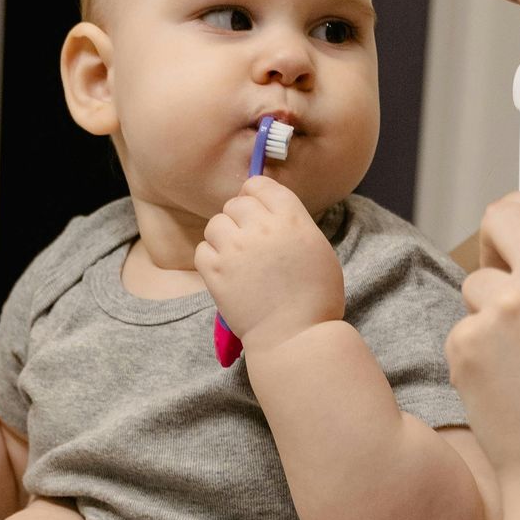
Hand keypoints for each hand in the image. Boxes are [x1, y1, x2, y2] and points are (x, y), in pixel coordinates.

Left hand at [195, 175, 345, 355]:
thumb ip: (293, 222)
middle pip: (235, 203)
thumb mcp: (317, 247)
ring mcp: (235, 249)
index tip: (258, 210)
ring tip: (237, 258)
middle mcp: (261, 227)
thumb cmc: (315, 296)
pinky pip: (202, 249)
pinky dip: (211, 258)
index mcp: (291, 217)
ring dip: (224, 237)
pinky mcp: (216, 272)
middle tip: (249, 241)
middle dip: (240, 218)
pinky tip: (226, 271)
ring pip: (215, 224)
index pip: (260, 184)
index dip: (256, 195)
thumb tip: (269, 210)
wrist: (295, 336)